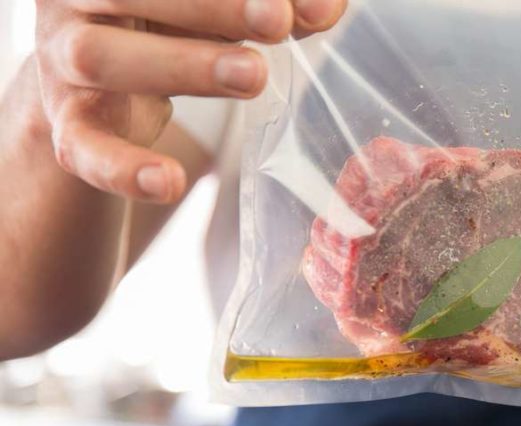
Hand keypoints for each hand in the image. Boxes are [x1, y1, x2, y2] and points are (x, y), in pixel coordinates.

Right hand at [34, 0, 347, 202]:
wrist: (95, 91)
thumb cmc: (170, 30)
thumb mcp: (219, 13)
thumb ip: (274, 6)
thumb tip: (327, 7)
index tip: (290, 4)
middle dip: (209, 5)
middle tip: (277, 22)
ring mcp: (62, 61)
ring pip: (102, 56)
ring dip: (182, 66)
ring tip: (254, 76)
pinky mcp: (66, 126)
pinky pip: (83, 147)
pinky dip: (124, 168)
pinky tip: (169, 182)